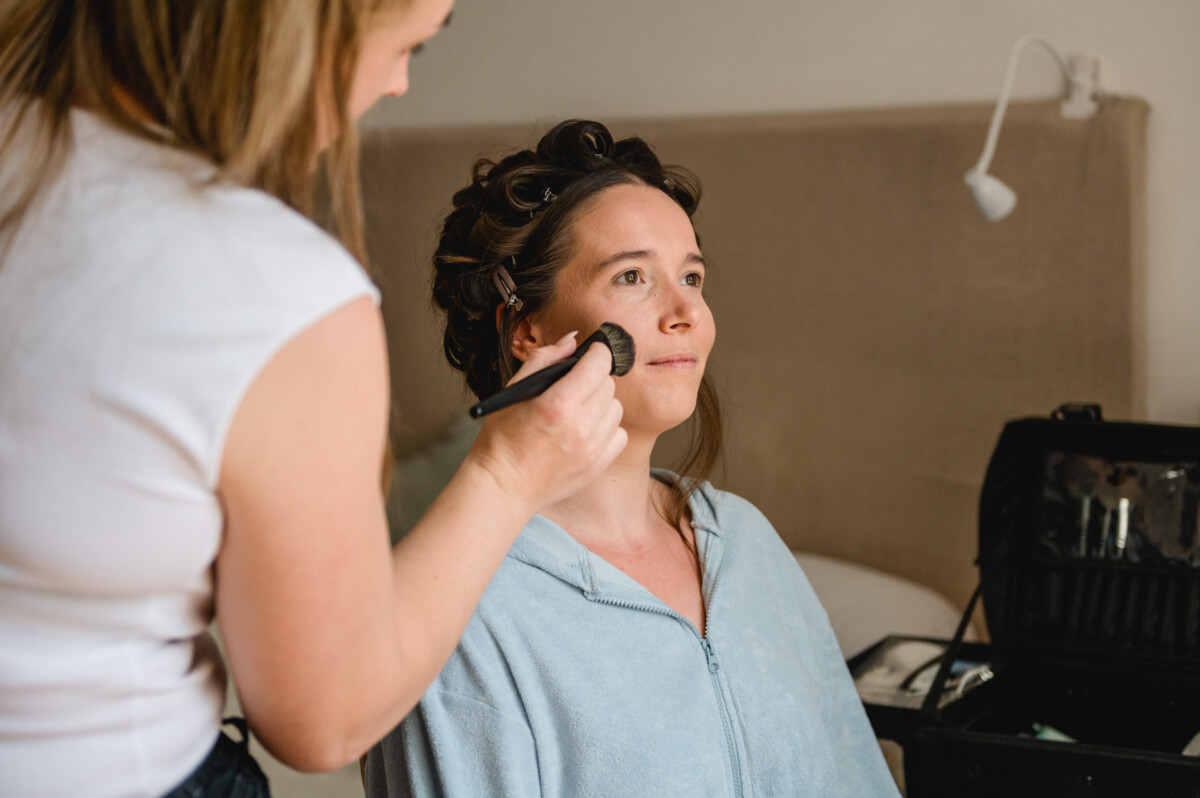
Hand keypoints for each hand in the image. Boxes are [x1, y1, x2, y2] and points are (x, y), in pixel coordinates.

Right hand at [465, 332, 625, 512]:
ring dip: (601, 404)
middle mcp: (580, 426)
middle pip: (609, 385)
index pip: (598, 363)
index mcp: (557, 403)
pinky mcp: (598, 466)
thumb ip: (545, 359)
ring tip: (578, 411)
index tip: (590, 354)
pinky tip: (586, 431)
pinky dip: (607, 429)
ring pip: (616, 408)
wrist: (503, 487)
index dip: (596, 353)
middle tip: (575, 386)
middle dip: (595, 379)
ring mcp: (592, 449)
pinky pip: (619, 434)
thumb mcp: (514, 390)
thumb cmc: (502, 439)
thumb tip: (572, 340)